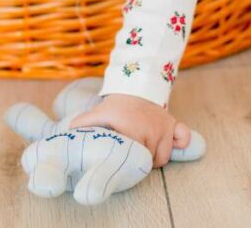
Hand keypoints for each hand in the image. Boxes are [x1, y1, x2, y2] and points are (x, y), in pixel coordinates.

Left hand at [67, 93, 191, 167]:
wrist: (134, 86)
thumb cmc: (115, 106)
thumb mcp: (97, 114)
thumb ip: (82, 125)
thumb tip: (68, 137)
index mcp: (130, 131)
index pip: (133, 162)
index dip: (127, 164)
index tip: (122, 160)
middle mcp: (149, 131)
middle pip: (148, 162)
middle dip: (139, 161)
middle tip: (131, 152)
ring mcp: (162, 127)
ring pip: (162, 158)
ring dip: (154, 156)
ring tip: (144, 147)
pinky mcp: (173, 123)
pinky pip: (183, 138)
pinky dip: (181, 142)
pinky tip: (172, 142)